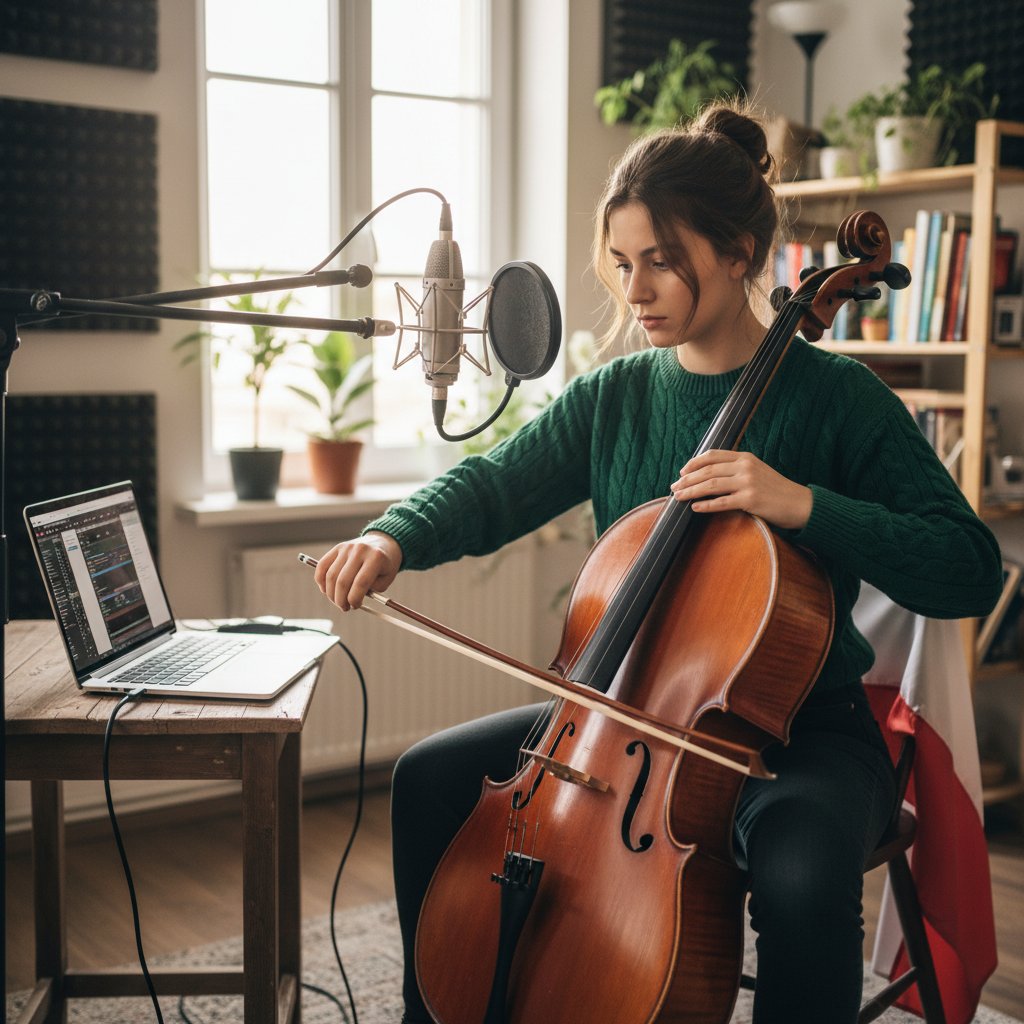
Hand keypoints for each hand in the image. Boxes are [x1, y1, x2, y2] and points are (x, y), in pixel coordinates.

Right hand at [313, 532, 402, 610]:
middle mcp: (360, 550)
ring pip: (330, 576)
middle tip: (345, 607)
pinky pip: (322, 566)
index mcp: (376, 558)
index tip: (355, 606)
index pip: (361, 583)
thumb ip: (371, 591)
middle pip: (343, 581)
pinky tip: (327, 590)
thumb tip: (351, 600)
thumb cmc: (385, 565)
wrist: (382, 543)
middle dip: (341, 600)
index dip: (355, 599)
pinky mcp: (337, 548)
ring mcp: (346, 548)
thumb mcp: (386, 579)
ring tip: (338, 601)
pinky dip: (321, 581)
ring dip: (331, 594)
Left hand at [670, 450, 812, 530]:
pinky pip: (722, 502)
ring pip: (711, 485)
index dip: (694, 463)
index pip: (713, 455)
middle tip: (673, 488)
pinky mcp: (750, 500)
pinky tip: (694, 507)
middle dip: (687, 479)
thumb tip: (710, 474)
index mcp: (745, 457)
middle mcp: (745, 467)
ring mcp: (748, 483)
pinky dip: (706, 505)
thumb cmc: (776, 490)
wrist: (800, 503)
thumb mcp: (757, 471)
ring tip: (678, 497)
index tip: (682, 472)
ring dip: (691, 491)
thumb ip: (736, 469)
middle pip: (708, 470)